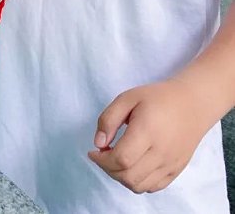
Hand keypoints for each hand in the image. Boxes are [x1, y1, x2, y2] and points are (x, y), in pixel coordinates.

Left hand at [88, 79, 214, 192]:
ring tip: (116, 160)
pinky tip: (132, 166)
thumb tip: (98, 143)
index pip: (121, 159)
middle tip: (103, 155)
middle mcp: (161, 153)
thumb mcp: (127, 98)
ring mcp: (171, 164)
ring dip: (120, 178)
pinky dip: (137, 181)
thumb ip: (108, 119)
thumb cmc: (157, 98)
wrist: (192, 104)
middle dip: (108, 169)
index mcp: (147, 132)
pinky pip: (153, 187)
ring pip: (139, 186)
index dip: (101, 160)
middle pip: (128, 176)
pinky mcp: (176, 170)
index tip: (93, 152)